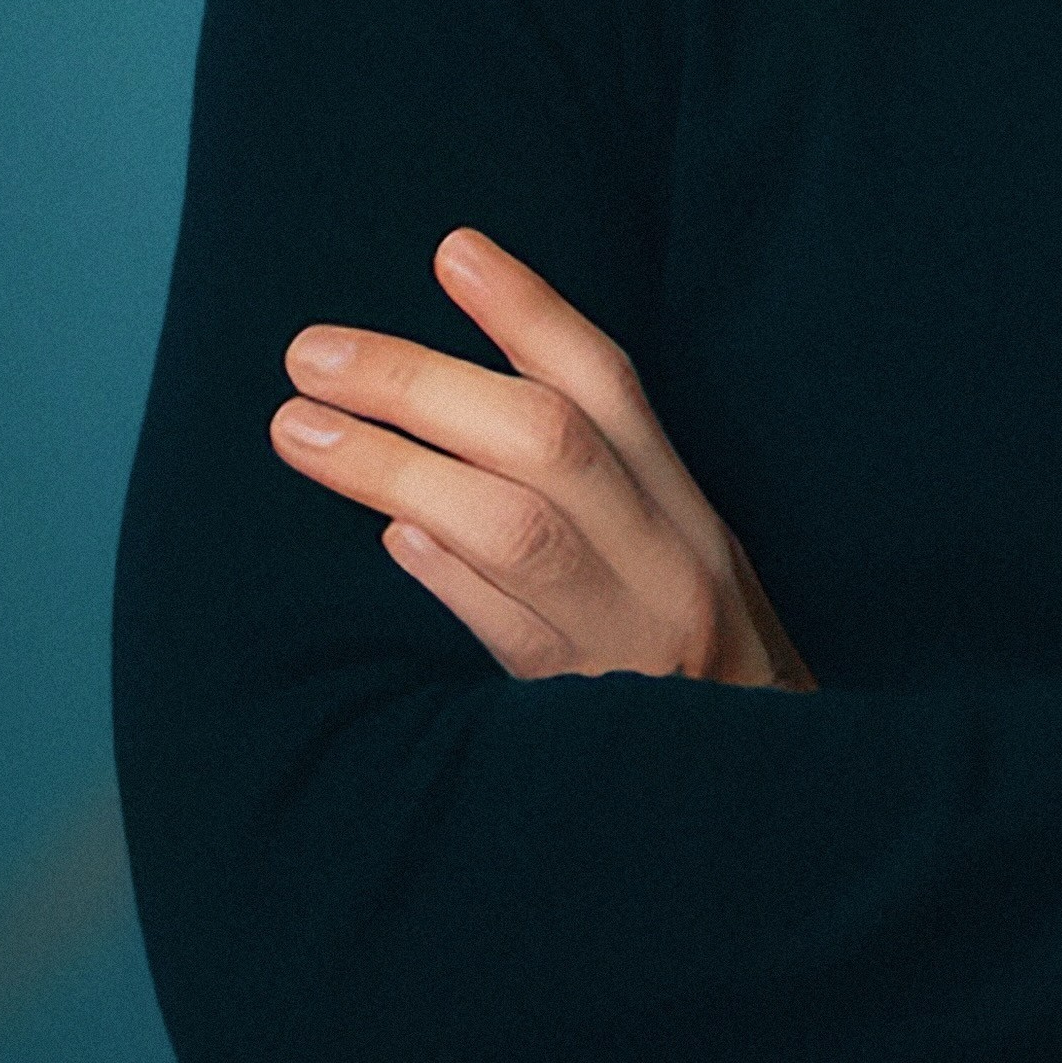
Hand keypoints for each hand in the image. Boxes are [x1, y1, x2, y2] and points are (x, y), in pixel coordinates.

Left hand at [271, 231, 814, 689]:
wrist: (763, 813)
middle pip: (548, 441)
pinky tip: (390, 541)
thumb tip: (460, 400)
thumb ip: (597, 489)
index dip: (530, 310)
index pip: (612, 385)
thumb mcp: (671, 564)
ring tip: (298, 429)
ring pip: (515, 528)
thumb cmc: (694, 676)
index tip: (451, 249)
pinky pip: (509, 635)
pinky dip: (448, 579)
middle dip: (423, 383)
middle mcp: (667, 563)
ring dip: (397, 467)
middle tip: (313, 352)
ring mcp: (631, 640)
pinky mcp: (590, 717)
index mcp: (690, 516)